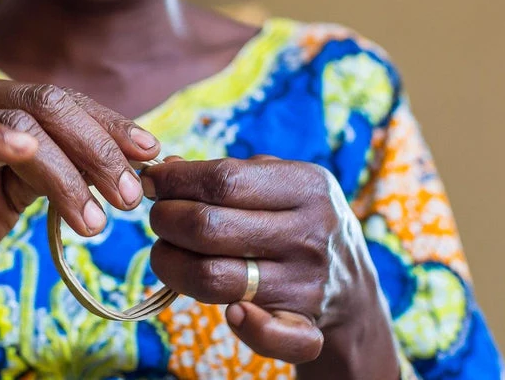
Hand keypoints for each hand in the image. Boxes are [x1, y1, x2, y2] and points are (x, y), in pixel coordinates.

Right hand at [0, 75, 160, 300]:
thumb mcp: (25, 190)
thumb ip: (62, 169)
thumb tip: (130, 168)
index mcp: (4, 100)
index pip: (68, 103)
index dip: (112, 126)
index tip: (153, 155)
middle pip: (52, 105)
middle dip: (98, 151)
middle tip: (131, 197)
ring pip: (21, 121)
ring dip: (66, 170)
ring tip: (95, 218)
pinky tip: (28, 153)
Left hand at [142, 157, 396, 369]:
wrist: (353, 287)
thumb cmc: (297, 220)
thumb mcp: (280, 182)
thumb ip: (227, 172)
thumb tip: (168, 166)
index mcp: (306, 186)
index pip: (223, 180)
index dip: (175, 181)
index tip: (152, 182)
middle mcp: (309, 234)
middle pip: (208, 227)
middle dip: (165, 220)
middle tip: (158, 218)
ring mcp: (307, 283)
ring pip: (214, 278)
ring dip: (171, 264)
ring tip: (166, 252)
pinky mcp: (305, 327)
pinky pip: (271, 336)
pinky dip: (245, 328)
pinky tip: (229, 311)